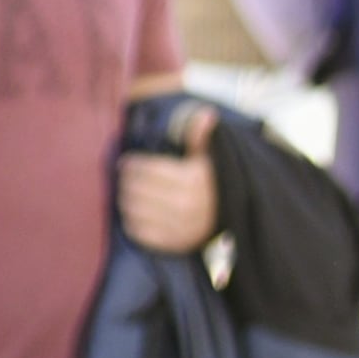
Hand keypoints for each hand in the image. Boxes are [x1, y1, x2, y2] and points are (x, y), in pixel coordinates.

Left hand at [116, 113, 218, 252]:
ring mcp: (179, 227)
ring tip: (126, 194)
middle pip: (138, 190)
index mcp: (192, 180)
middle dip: (126, 182)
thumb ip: (201, 136)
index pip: (148, 170)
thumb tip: (206, 114)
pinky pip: (141, 232)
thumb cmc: (215, 183)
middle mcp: (185, 205)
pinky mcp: (175, 243)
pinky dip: (131, 222)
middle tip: (123, 177)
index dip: (132, 165)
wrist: (235, 220)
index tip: (127, 162)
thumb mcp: (210, 158)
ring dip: (125, 201)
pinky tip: (133, 213)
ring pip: (135, 210)